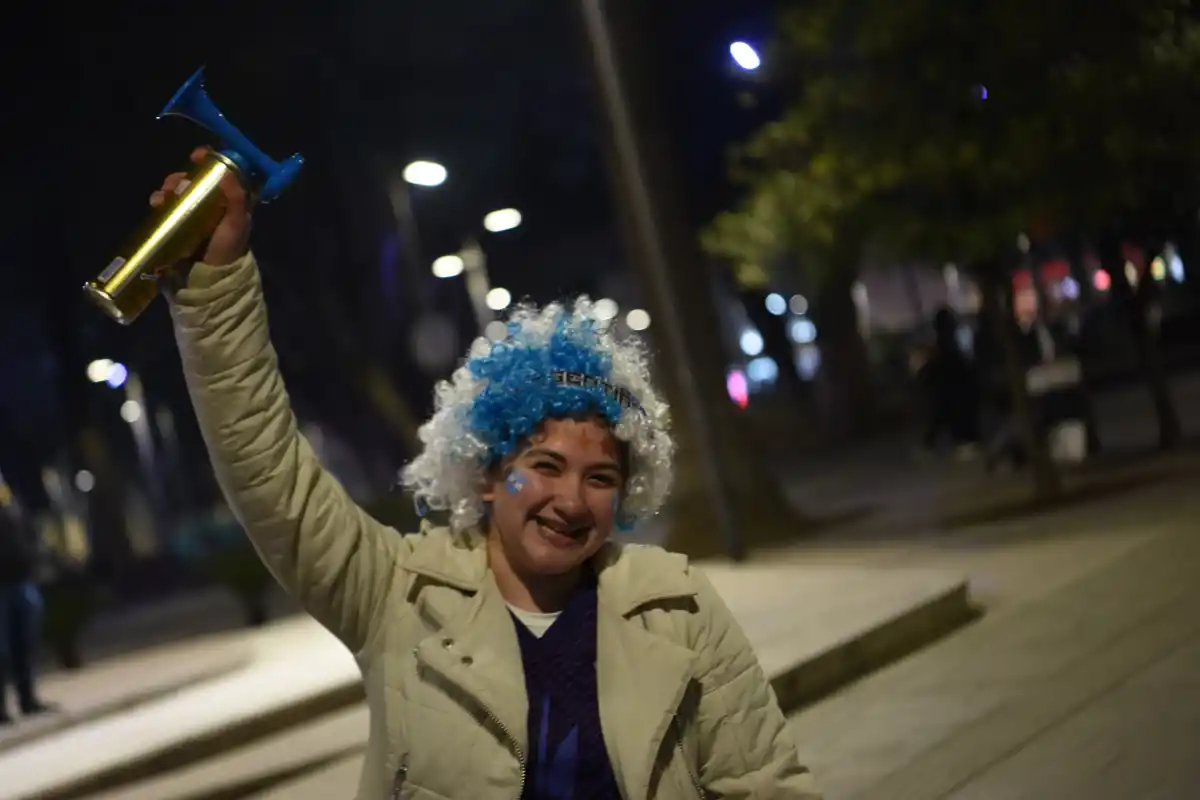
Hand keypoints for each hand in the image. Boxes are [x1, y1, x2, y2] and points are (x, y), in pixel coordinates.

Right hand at [149, 147, 251, 266]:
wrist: (211, 276)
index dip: (209, 160)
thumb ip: (236, 198)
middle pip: (194, 180)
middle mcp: (212, 202)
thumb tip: (225, 173)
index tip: (196, 155)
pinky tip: (156, 204)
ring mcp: (194, 212)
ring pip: (178, 190)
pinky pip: (167, 205)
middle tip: (175, 185)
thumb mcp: (238, 222)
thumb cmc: (229, 247)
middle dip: (181, 177)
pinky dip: (160, 200)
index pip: (221, 172)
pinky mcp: (179, 223)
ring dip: (168, 188)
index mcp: (230, 200)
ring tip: (163, 196)